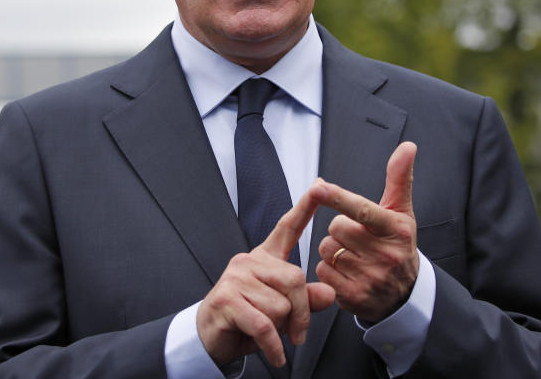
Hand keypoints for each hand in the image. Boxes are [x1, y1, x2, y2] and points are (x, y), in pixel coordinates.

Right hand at [197, 186, 335, 366]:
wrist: (211, 339)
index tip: (320, 186)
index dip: (305, 208)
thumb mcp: (282, 311)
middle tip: (296, 334)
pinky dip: (273, 346)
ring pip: (281, 305)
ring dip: (280, 329)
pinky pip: (264, 325)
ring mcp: (235, 278)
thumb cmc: (246, 321)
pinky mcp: (227, 299)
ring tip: (266, 334)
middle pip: (295, 279)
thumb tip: (329, 293)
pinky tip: (274, 355)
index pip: (287, 228)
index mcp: (265, 259)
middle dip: (301, 313)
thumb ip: (307, 300)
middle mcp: (249, 262)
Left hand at [310, 141, 418, 322]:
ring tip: (354, 256)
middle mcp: (385, 255)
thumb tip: (408, 146)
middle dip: (340, 230)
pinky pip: (323, 272)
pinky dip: (330, 271)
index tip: (318, 187)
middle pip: (336, 228)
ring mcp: (371, 278)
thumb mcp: (401, 212)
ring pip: (327, 250)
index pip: (362, 210)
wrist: (405, 294)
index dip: (338, 197)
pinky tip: (348, 274)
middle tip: (357, 238)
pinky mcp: (355, 297)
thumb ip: (399, 178)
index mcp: (395, 229)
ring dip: (334, 251)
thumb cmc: (398, 244)